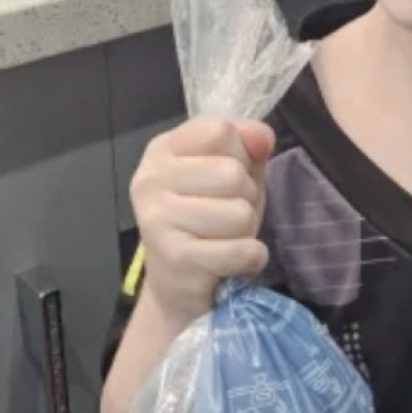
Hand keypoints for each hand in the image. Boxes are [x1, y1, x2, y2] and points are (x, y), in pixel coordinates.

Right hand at [129, 116, 276, 324]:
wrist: (178, 282)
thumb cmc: (208, 218)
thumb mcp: (233, 171)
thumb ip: (249, 145)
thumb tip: (261, 136)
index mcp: (163, 148)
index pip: (221, 130)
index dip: (240, 154)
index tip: (224, 178)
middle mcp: (150, 179)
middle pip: (233, 174)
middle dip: (245, 198)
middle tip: (224, 215)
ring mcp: (157, 218)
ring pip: (240, 213)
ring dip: (245, 230)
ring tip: (223, 238)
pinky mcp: (174, 258)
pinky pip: (241, 251)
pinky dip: (250, 258)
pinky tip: (230, 261)